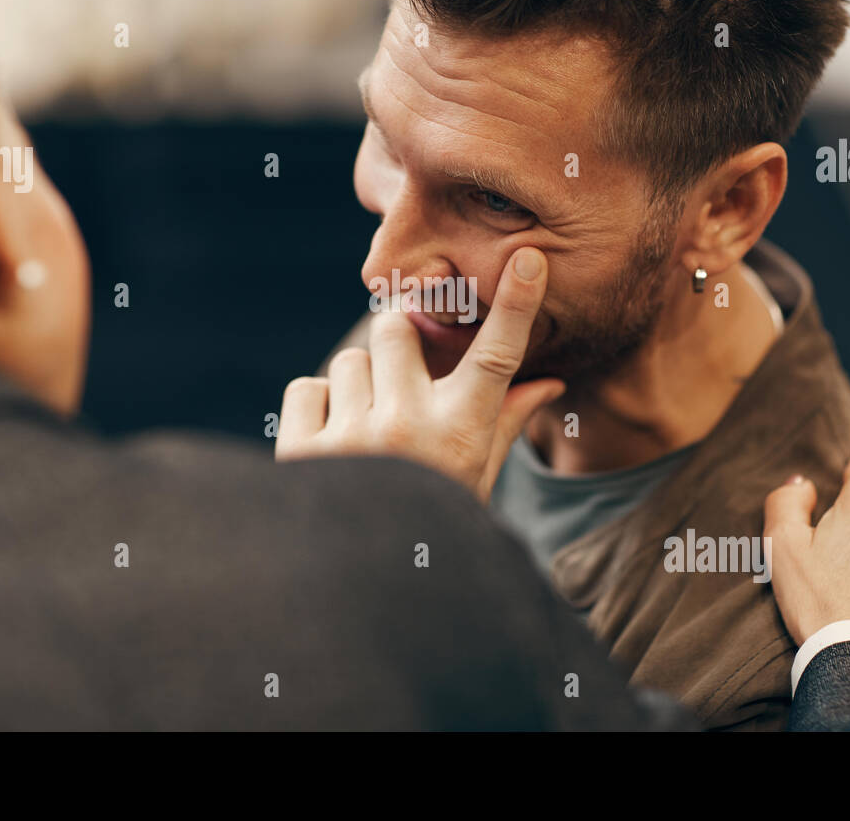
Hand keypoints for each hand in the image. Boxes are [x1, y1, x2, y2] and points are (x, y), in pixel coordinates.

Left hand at [275, 248, 563, 501]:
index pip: (495, 357)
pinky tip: (334, 445)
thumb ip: (504, 422)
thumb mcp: (475, 478)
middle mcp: (406, 431)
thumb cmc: (432, 522)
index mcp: (460, 436)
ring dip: (358, 386)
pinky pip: (306, 386)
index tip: (527, 260)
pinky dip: (318, 408)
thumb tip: (549, 380)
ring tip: (367, 433)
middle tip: (399, 383)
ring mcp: (350, 440)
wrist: (361, 588)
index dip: (515, 305)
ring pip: (349, 359)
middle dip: (396, 347)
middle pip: (394, 330)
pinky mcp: (300, 451)